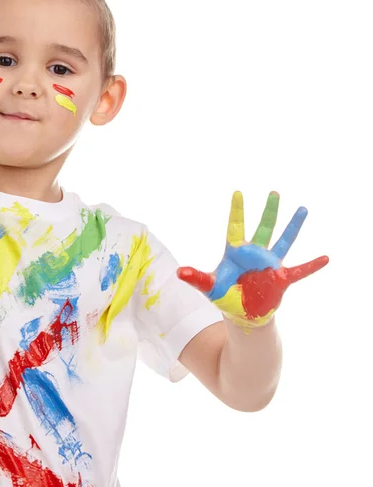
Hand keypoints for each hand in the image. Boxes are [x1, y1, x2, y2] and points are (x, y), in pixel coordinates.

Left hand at [177, 191, 328, 330]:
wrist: (241, 314)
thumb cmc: (224, 296)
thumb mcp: (210, 287)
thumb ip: (197, 278)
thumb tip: (180, 272)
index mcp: (235, 252)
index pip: (236, 226)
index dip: (237, 210)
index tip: (237, 192)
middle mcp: (254, 253)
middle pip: (263, 228)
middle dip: (269, 211)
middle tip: (274, 192)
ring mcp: (270, 264)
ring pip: (283, 241)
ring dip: (293, 226)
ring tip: (302, 209)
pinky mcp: (281, 278)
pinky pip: (300, 270)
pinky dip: (312, 265)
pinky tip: (326, 258)